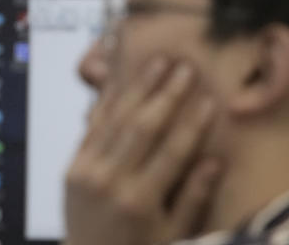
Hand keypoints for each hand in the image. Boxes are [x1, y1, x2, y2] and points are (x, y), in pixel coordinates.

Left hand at [65, 58, 219, 244]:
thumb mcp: (173, 236)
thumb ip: (193, 199)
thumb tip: (216, 161)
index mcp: (140, 201)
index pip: (173, 152)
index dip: (192, 123)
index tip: (209, 98)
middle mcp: (111, 181)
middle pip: (143, 127)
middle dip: (167, 94)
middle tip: (185, 67)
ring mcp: (87, 171)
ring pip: (116, 119)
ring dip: (138, 88)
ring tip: (158, 62)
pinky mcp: (72, 166)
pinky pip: (92, 126)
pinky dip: (108, 103)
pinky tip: (124, 81)